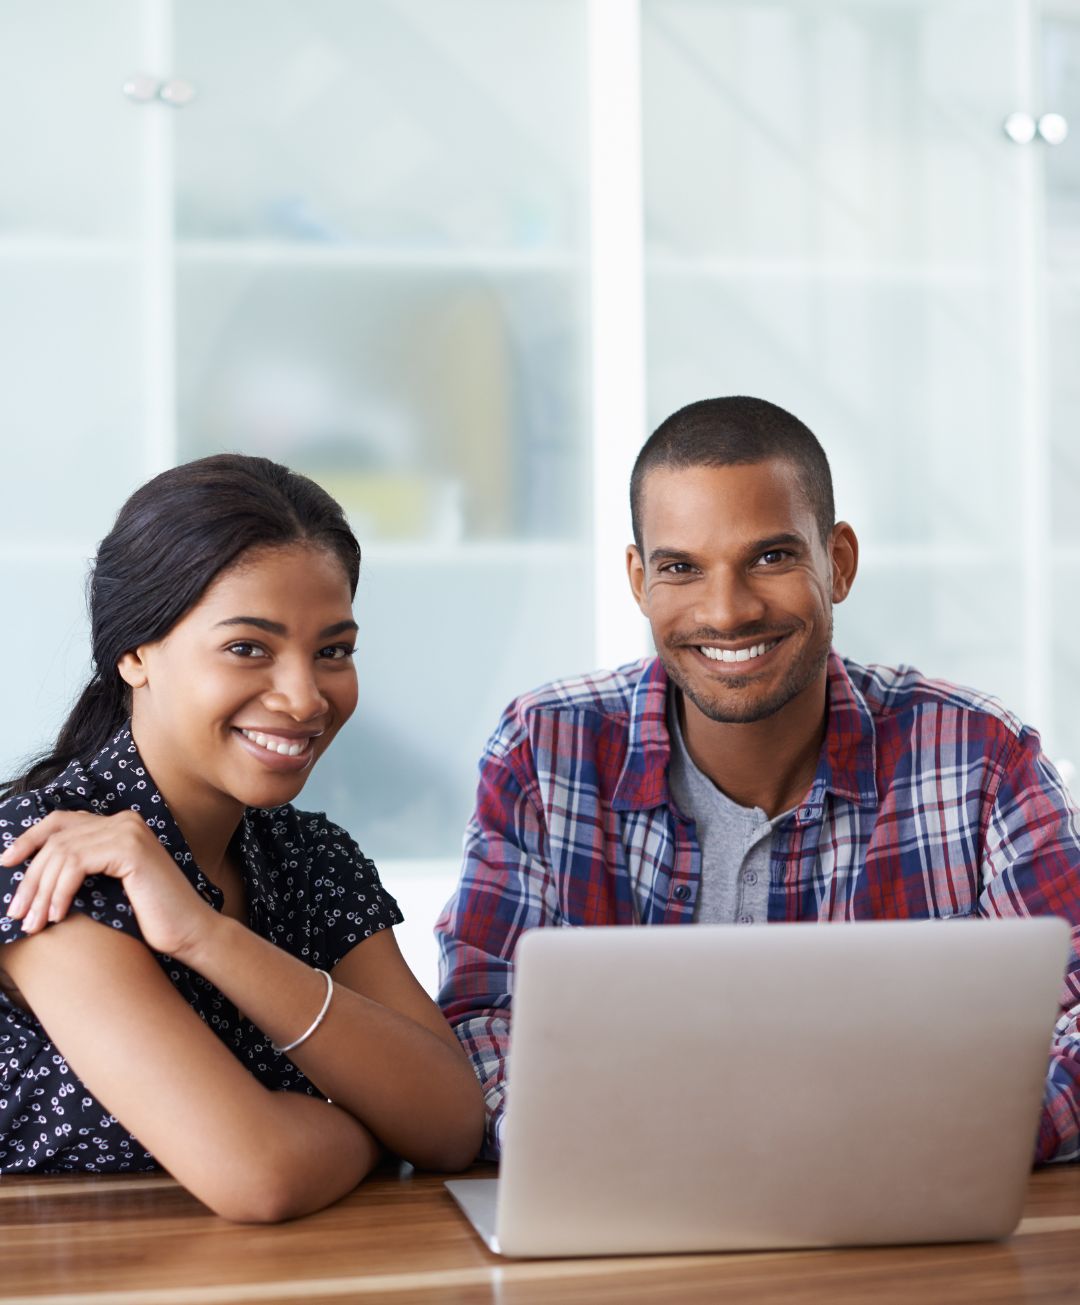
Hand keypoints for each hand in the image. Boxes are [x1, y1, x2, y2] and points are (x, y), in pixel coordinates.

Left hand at [0, 810, 215, 958]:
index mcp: (119, 824)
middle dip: (29, 879)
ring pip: (61, 852)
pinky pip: (76, 864)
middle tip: (15, 913)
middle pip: (56, 839)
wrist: (188, 931)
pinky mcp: (130, 848)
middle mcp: (124, 820)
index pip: (61, 821)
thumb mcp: (107, 888)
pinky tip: (57, 916)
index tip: (5, 863)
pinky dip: (59, 891)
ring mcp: (128, 831)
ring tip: (32, 923)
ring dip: (39, 891)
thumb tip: (34, 874)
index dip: (29, 839)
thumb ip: (83, 869)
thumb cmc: (149, 917)